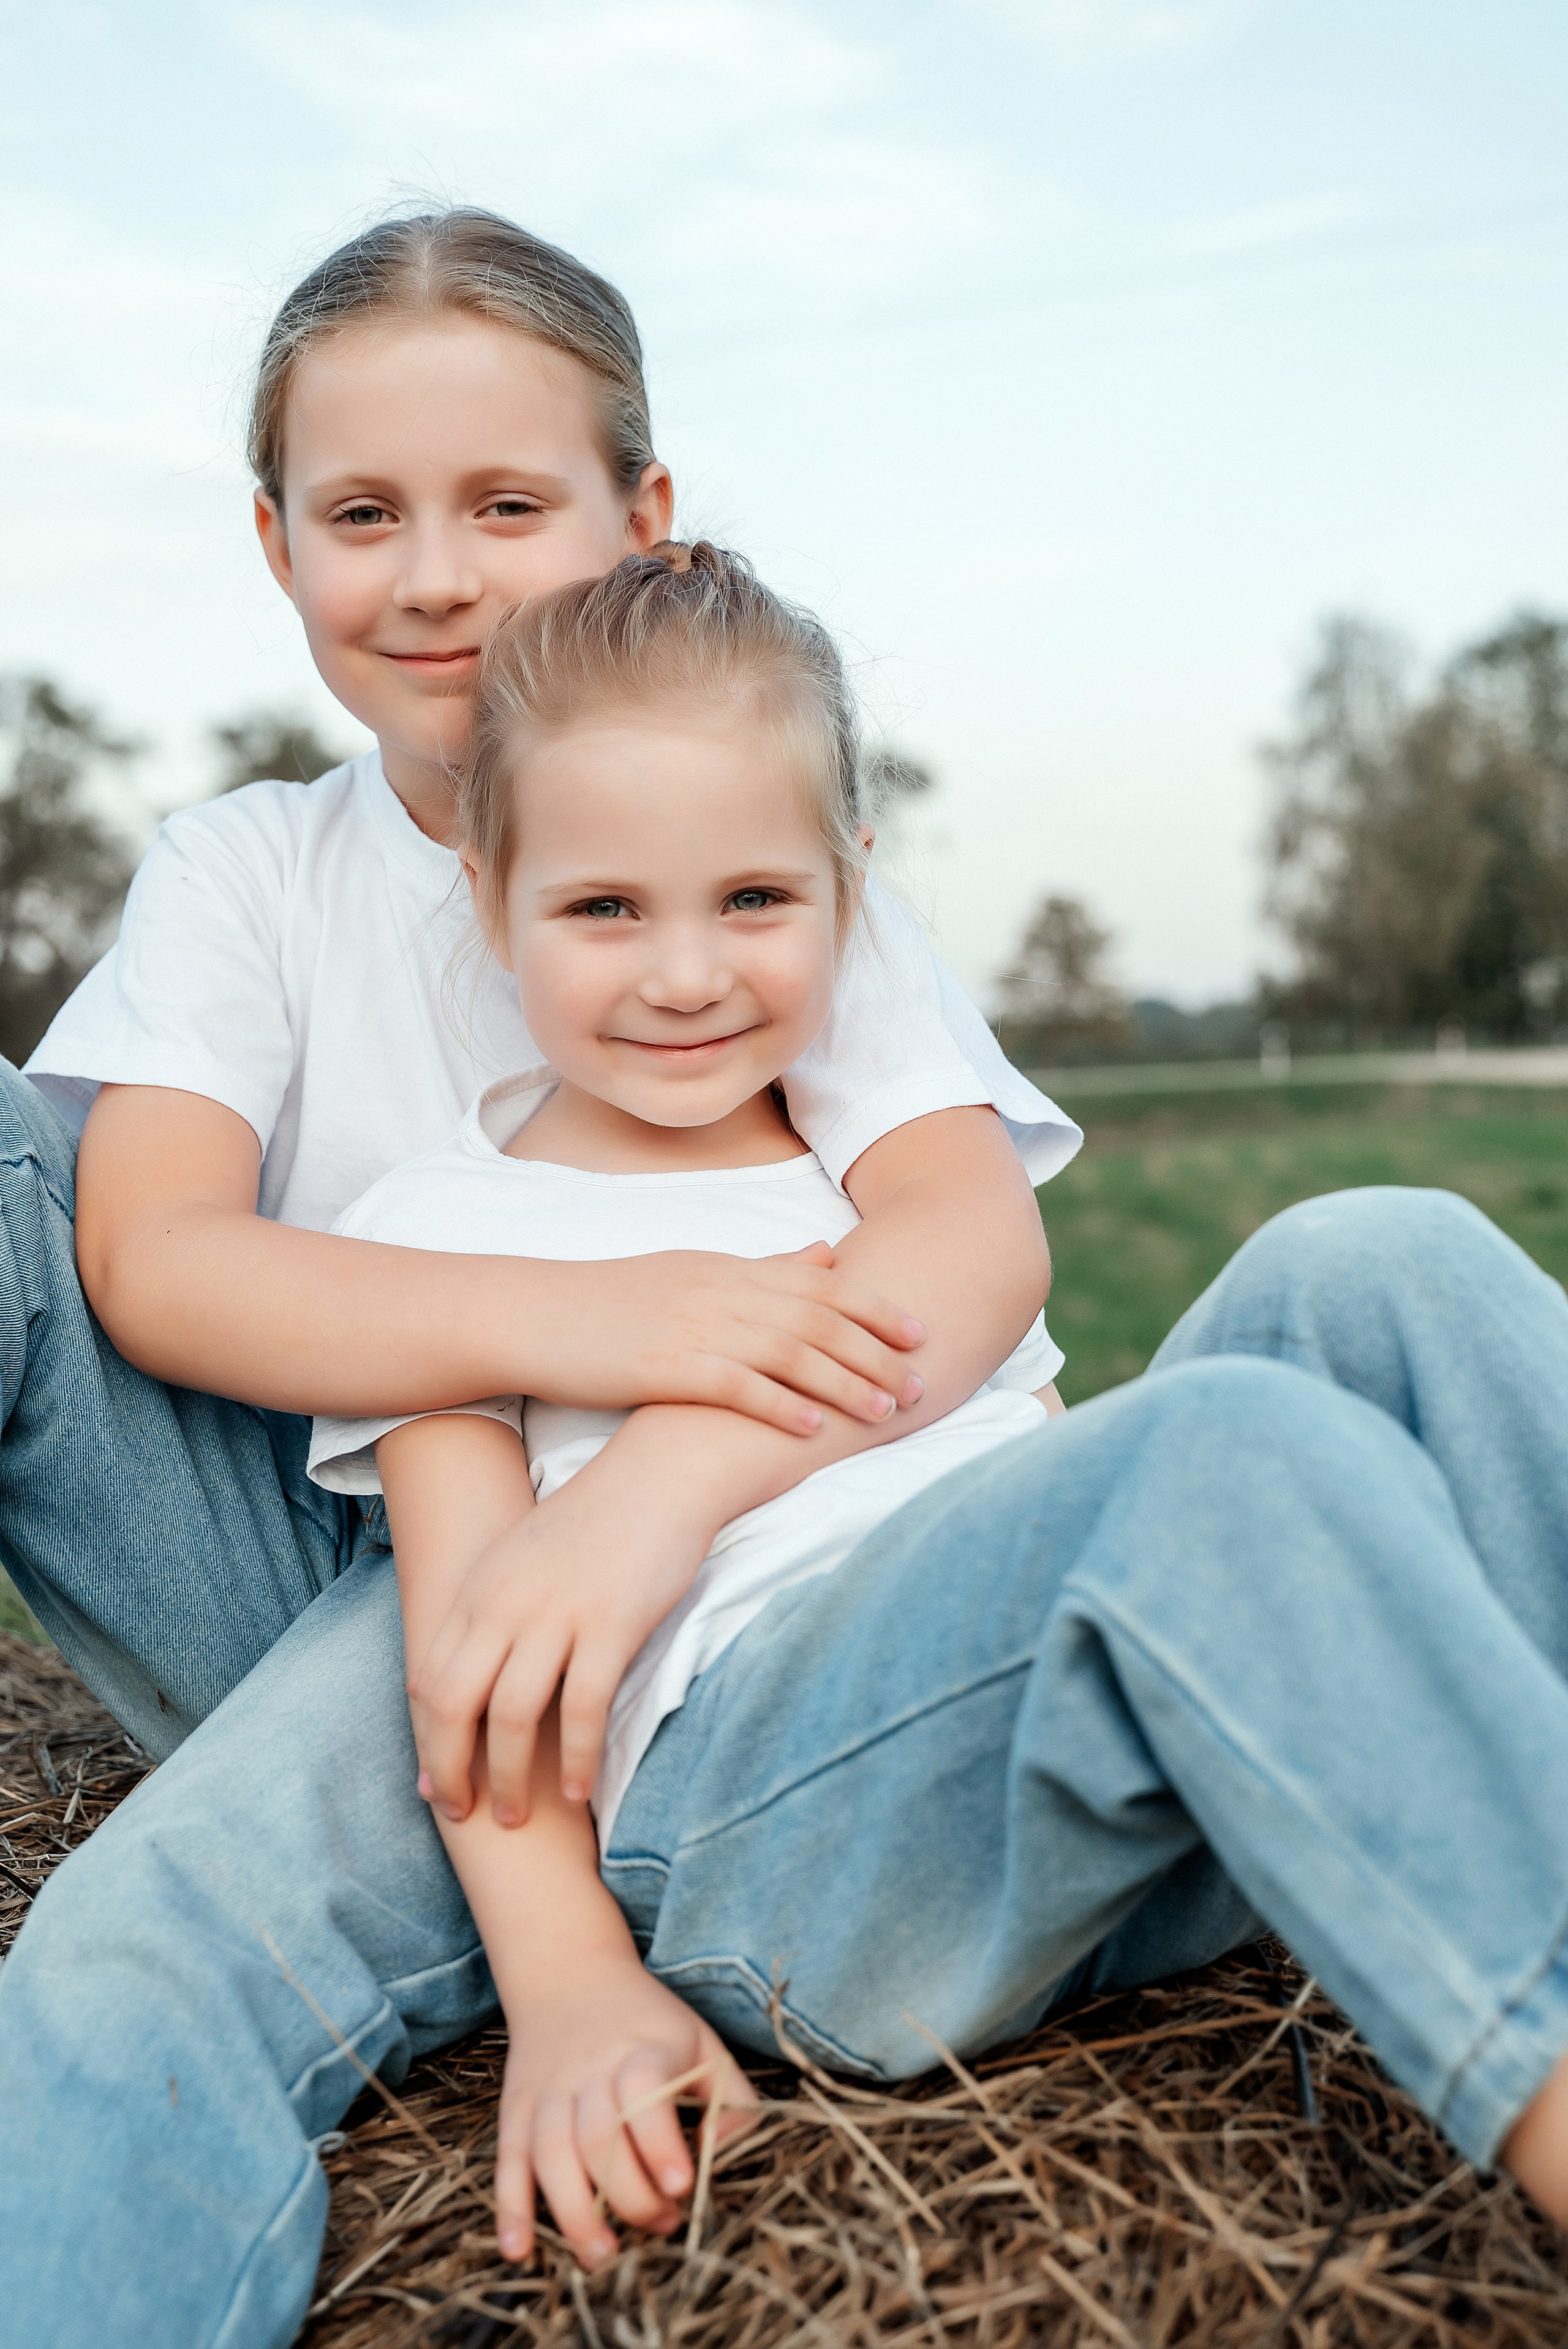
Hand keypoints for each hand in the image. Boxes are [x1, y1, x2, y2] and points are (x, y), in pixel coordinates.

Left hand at [409, 1446, 709, 1823]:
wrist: (660, 1473)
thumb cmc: (596, 1523)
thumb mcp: (522, 1558)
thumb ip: (490, 1611)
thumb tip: (469, 1680)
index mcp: (479, 1587)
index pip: (427, 1678)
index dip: (424, 1741)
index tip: (434, 1786)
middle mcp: (506, 1602)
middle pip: (452, 1704)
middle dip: (449, 1770)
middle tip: (463, 1814)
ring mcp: (557, 1612)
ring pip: (510, 1715)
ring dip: (507, 1778)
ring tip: (515, 1817)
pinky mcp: (611, 1623)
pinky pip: (582, 1709)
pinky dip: (574, 1759)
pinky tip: (576, 1791)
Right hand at [494, 1951, 756, 2266]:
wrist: (569, 1973)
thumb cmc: (649, 2023)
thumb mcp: (703, 2042)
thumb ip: (732, 2100)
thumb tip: (726, 2157)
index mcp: (641, 2051)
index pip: (643, 2094)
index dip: (660, 2144)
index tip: (681, 2186)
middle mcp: (588, 2071)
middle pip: (597, 2138)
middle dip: (628, 2196)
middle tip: (660, 2225)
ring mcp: (547, 2092)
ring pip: (550, 2155)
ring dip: (572, 2214)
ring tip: (601, 2254)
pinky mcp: (516, 2110)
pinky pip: (506, 2161)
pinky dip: (510, 2209)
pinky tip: (519, 2251)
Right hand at [539, 1242, 925, 1433]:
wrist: (530, 1314)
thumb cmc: (610, 1302)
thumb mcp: (692, 1271)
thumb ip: (761, 1269)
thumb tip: (824, 1255)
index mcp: (727, 1267)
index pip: (819, 1284)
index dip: (876, 1308)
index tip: (920, 1333)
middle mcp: (718, 1290)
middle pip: (817, 1318)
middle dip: (877, 1352)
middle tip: (922, 1382)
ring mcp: (690, 1326)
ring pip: (788, 1350)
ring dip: (845, 1382)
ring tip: (887, 1410)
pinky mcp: (661, 1365)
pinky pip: (734, 1385)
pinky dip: (779, 1404)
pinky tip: (815, 1427)